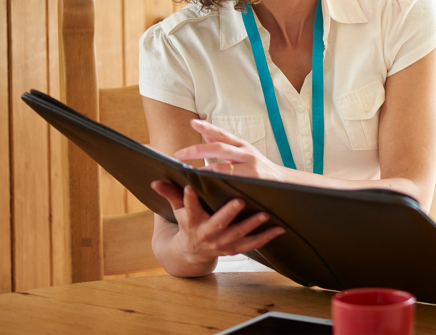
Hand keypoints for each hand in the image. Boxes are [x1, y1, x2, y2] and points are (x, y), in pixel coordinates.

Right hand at [151, 181, 285, 269]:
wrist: (191, 253)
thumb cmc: (188, 223)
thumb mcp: (177, 211)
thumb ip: (171, 195)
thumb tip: (155, 181)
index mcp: (192, 222)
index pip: (188, 209)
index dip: (188, 199)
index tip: (190, 187)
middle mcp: (207, 234)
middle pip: (217, 224)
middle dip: (228, 213)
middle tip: (239, 201)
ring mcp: (222, 244)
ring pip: (238, 235)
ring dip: (252, 225)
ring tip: (266, 214)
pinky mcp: (234, 249)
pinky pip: (252, 245)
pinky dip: (266, 237)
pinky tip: (279, 228)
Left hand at [175, 119, 284, 180]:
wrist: (283, 182)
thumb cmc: (259, 167)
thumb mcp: (243, 152)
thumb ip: (224, 144)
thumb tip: (205, 133)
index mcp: (242, 145)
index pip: (223, 134)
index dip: (208, 128)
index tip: (193, 123)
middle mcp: (246, 153)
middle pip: (220, 148)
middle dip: (198, 150)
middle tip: (179, 154)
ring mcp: (250, 167)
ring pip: (223, 167)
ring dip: (204, 170)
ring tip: (189, 172)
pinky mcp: (253, 181)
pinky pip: (231, 182)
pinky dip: (217, 182)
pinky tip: (207, 184)